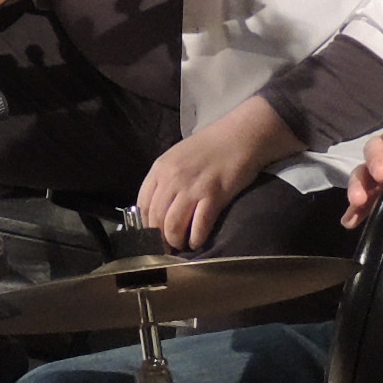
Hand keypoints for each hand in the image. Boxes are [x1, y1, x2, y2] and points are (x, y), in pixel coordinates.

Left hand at [138, 100, 285, 251]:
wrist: (240, 135)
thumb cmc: (210, 146)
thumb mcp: (177, 157)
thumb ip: (165, 179)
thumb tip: (158, 208)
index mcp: (160, 168)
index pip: (143, 204)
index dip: (146, 225)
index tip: (152, 235)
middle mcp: (172, 179)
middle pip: (156, 219)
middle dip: (160, 239)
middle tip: (168, 247)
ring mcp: (192, 188)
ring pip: (173, 226)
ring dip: (176, 241)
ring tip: (183, 245)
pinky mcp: (213, 196)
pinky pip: (199, 226)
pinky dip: (196, 239)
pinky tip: (198, 241)